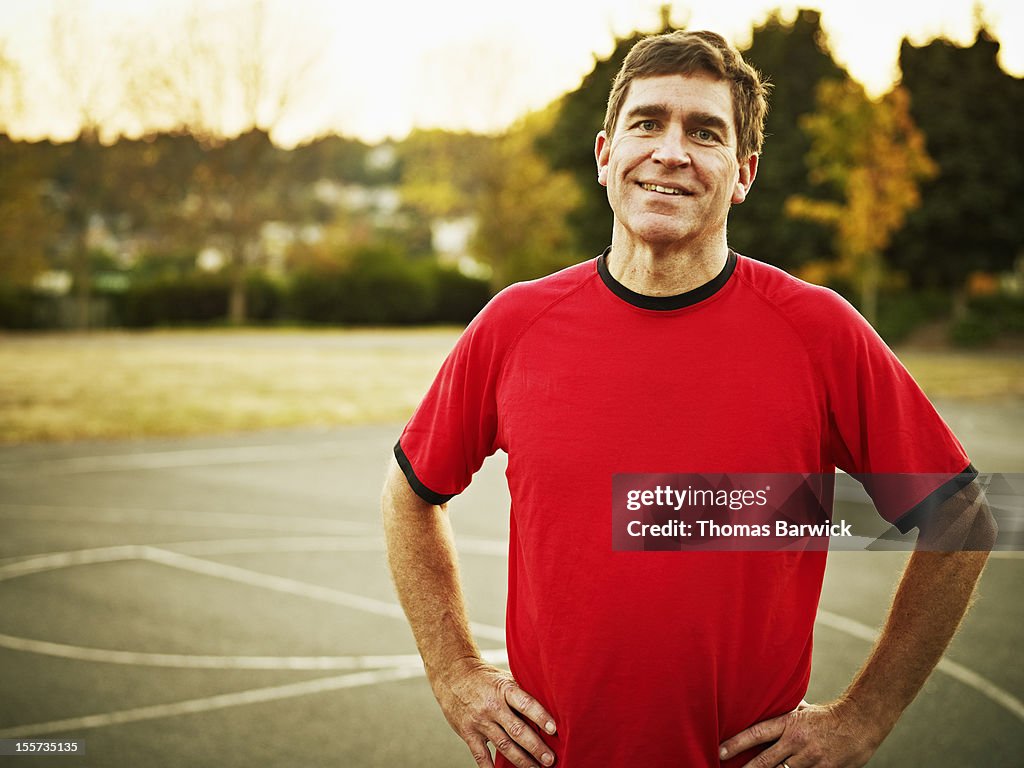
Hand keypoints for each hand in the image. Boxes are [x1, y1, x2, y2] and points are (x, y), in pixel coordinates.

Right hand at [432, 657, 556, 767]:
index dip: (540, 716)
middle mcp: (492, 706)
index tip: (554, 729)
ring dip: (521, 760)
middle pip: (517, 729)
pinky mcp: (468, 733)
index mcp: (504, 689)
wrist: (452, 675)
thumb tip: (548, 707)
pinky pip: (481, 755)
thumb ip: (520, 693)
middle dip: (535, 747)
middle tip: (550, 759)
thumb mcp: (503, 678)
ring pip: (503, 745)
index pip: (525, 703)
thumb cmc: (484, 678)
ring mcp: (479, 721)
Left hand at [718, 699, 884, 767]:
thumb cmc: (829, 715)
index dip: (737, 743)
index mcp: (790, 723)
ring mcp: (811, 759)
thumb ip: (785, 713)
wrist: (861, 722)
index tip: (720, 751)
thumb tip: (768, 703)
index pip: (757, 733)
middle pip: (766, 760)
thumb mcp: (804, 710)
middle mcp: (797, 741)